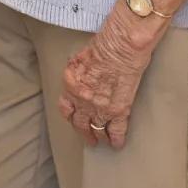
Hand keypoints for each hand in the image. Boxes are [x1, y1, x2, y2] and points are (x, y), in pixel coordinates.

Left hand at [57, 15, 155, 149]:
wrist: (121, 45)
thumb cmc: (104, 44)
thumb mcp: (80, 57)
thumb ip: (78, 71)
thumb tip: (79, 75)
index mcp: (70, 85)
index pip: (66, 108)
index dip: (71, 116)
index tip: (74, 119)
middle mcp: (82, 100)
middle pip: (80, 123)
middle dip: (84, 132)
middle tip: (88, 137)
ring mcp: (100, 108)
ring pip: (97, 129)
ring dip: (99, 136)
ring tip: (102, 140)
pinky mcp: (118, 111)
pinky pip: (116, 131)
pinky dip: (117, 139)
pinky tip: (118, 143)